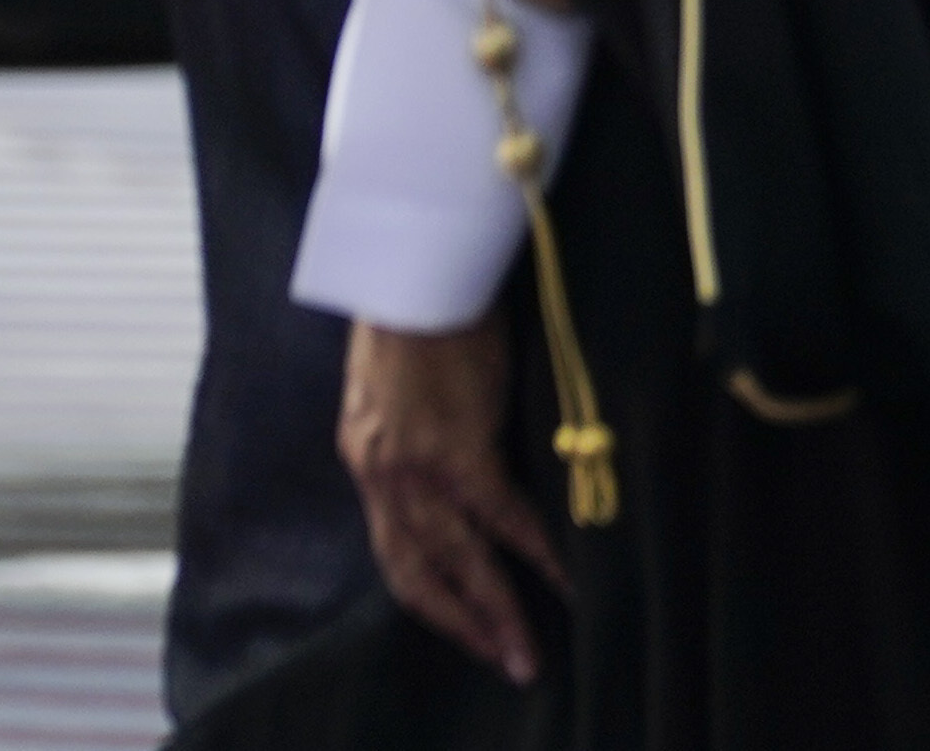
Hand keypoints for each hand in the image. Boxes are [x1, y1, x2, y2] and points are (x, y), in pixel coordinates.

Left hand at [341, 313, 561, 684]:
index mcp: (368, 457)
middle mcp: (380, 473)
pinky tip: (562, 577)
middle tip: (505, 660)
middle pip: (417, 571)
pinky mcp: (454, 447)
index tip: (466, 620)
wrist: (420, 270)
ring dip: (491, 609)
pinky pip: (497, 516)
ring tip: (526, 648)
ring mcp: (412, 466)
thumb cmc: (423, 308)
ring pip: (452, 559)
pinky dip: (531, 551)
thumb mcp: (406, 382)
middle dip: (461, 623)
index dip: (432, 590)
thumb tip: (468, 443)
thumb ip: (428, 424)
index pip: (397, 545)